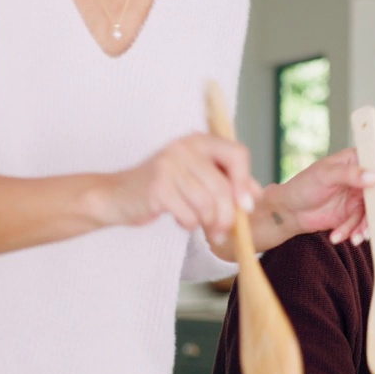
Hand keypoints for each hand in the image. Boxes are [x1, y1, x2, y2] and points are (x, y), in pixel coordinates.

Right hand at [105, 133, 261, 244]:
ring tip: (205, 229)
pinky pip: (188, 214)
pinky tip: (183, 221)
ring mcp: (169, 165)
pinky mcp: (157, 186)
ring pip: (207, 204)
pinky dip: (189, 224)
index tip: (246, 205)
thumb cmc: (163, 187)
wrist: (117, 196)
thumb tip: (257, 194)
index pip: (237, 154)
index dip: (245, 181)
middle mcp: (185, 147)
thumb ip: (227, 182)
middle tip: (225, 231)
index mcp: (200, 141)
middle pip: (223, 187)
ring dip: (209, 224)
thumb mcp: (197, 178)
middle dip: (228, 216)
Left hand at [261, 149, 374, 249]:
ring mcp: (357, 198)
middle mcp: (360, 180)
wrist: (289, 211)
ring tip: (352, 238)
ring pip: (371, 215)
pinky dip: (352, 233)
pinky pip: (360, 226)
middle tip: (367, 229)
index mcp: (355, 162)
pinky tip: (337, 236)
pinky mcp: (352, 215)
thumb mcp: (324, 176)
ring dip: (362, 228)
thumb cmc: (302, 187)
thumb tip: (373, 176)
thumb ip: (349, 174)